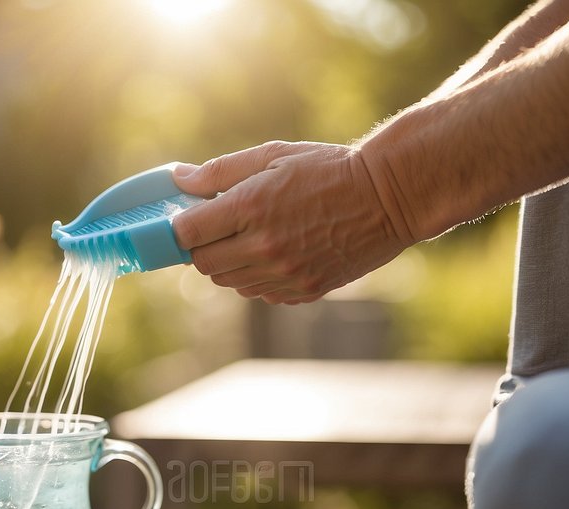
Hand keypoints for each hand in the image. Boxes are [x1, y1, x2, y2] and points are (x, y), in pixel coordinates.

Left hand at [170, 141, 411, 304]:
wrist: (388, 197)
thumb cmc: (329, 168)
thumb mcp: (273, 154)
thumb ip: (221, 171)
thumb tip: (180, 179)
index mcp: (251, 206)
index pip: (187, 234)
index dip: (180, 228)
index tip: (187, 219)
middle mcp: (264, 246)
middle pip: (204, 265)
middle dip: (203, 248)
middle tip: (217, 229)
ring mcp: (285, 273)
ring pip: (231, 283)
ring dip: (230, 264)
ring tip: (251, 238)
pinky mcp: (304, 290)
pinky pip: (261, 294)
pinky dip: (258, 278)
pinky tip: (276, 254)